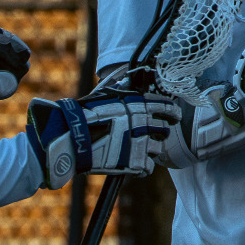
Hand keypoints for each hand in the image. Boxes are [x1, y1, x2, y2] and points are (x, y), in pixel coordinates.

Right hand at [27, 91, 178, 188]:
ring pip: (157, 149)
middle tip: (147, 136)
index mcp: (140, 105)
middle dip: (158, 134)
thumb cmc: (85, 114)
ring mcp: (141, 144)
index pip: (168, 109)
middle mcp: (145, 123)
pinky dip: (141, 167)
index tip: (173, 118)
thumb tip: (130, 77)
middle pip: (164, 131)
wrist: (71, 137)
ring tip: (133, 150)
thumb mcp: (106, 95)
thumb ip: (123, 90)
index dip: (172, 114)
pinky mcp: (134, 163)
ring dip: (148, 150)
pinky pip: (148, 167)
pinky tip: (131, 164)